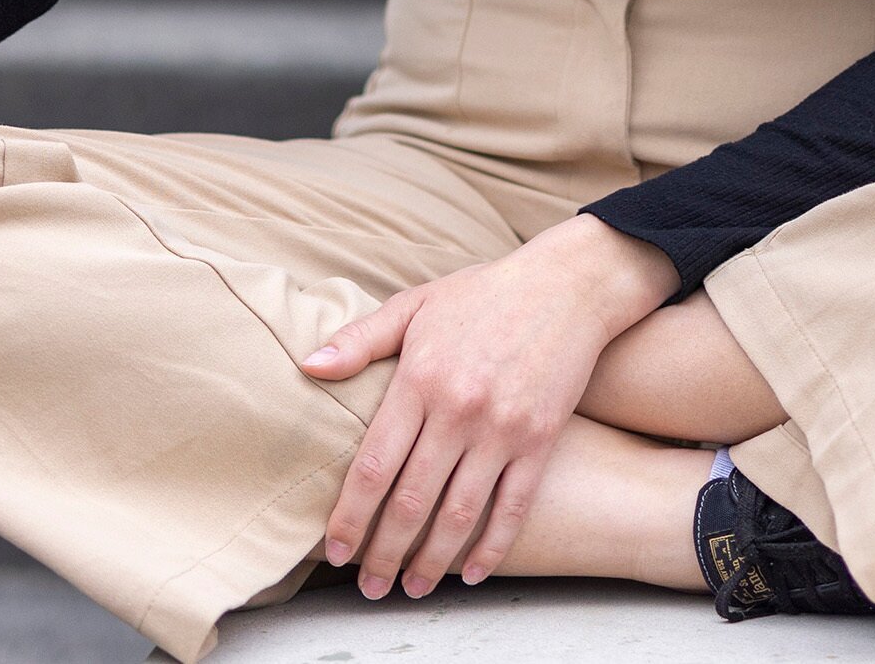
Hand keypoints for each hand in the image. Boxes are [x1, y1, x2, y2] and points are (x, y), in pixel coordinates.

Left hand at [301, 215, 677, 597]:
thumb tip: (308, 367)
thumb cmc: (483, 295)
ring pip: (458, 513)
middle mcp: (458, 409)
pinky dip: (492, 546)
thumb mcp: (416, 305)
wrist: (567, 286)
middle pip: (410, 501)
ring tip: (412, 588)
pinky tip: (472, 571)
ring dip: (432, 561)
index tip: (336, 549)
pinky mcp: (540, 440)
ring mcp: (502, 428)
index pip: (373, 465)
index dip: (350, 516)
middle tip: (370, 587)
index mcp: (419, 379)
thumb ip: (360, 340)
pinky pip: (513, 506)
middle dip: (384, 552)